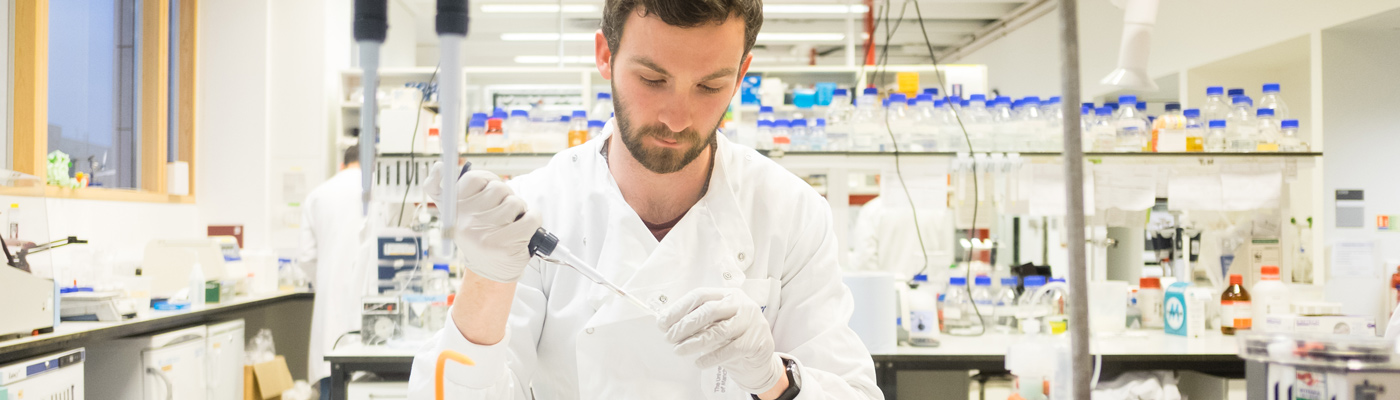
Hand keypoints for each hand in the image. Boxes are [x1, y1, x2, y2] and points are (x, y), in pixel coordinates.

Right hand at [424, 162, 540, 282]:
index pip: (472, 178)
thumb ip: (444, 187)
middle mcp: (464, 224)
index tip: (487, 191)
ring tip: (510, 224)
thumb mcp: (459, 211)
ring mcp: (484, 236)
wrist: (491, 270)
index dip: (487, 180)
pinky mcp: (505, 247)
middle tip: (501, 213)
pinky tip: (523, 231)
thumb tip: (439, 167)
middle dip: (506, 197)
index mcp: (452, 211)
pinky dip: (533, 220)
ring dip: (519, 210)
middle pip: (498, 187)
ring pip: (515, 202)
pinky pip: (531, 217)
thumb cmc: (479, 233)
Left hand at [657, 287, 783, 393]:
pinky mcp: (756, 341)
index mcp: (728, 294)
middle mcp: (741, 304)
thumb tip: (664, 322)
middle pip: (709, 311)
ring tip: (679, 350)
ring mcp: (751, 322)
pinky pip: (730, 350)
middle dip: (685, 325)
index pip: (700, 295)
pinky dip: (712, 357)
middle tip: (669, 338)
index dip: (679, 309)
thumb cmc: (732, 336)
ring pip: (719, 331)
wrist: (759, 355)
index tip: (662, 323)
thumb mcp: (715, 323)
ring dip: (694, 342)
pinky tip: (699, 363)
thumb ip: (696, 319)